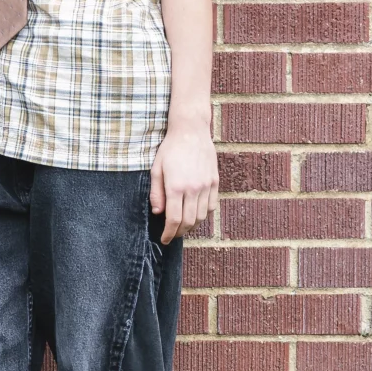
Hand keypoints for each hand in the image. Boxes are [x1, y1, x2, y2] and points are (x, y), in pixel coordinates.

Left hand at [150, 124, 217, 245]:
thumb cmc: (170, 149)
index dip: (169, 233)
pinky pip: (211, 205)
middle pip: (189, 221)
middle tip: (172, 235)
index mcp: (176, 187)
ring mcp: (206, 185)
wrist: (191, 131)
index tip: (164, 239)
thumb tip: (158, 213)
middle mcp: (193, 188)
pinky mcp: (214, 181)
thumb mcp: (156, 169)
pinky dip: (204, 214)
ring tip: (183, 227)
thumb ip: (156, 193)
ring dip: (192, 226)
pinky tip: (196, 214)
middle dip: (179, 232)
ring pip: (202, 216)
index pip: (174, 219)